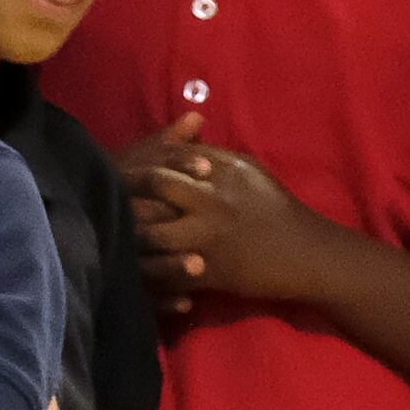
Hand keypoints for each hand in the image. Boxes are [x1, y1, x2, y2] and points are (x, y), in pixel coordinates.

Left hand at [121, 112, 334, 304]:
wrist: (307, 253)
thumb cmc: (276, 210)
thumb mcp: (247, 171)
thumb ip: (211, 154)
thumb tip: (182, 133)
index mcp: (222, 169)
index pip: (169, 156)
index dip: (139, 162)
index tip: (118, 168)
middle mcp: (213, 197)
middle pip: (154, 185)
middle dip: (126, 191)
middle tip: (102, 197)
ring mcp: (210, 235)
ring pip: (152, 233)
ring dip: (130, 235)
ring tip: (113, 235)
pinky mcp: (211, 271)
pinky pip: (168, 274)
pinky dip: (150, 275)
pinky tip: (135, 272)